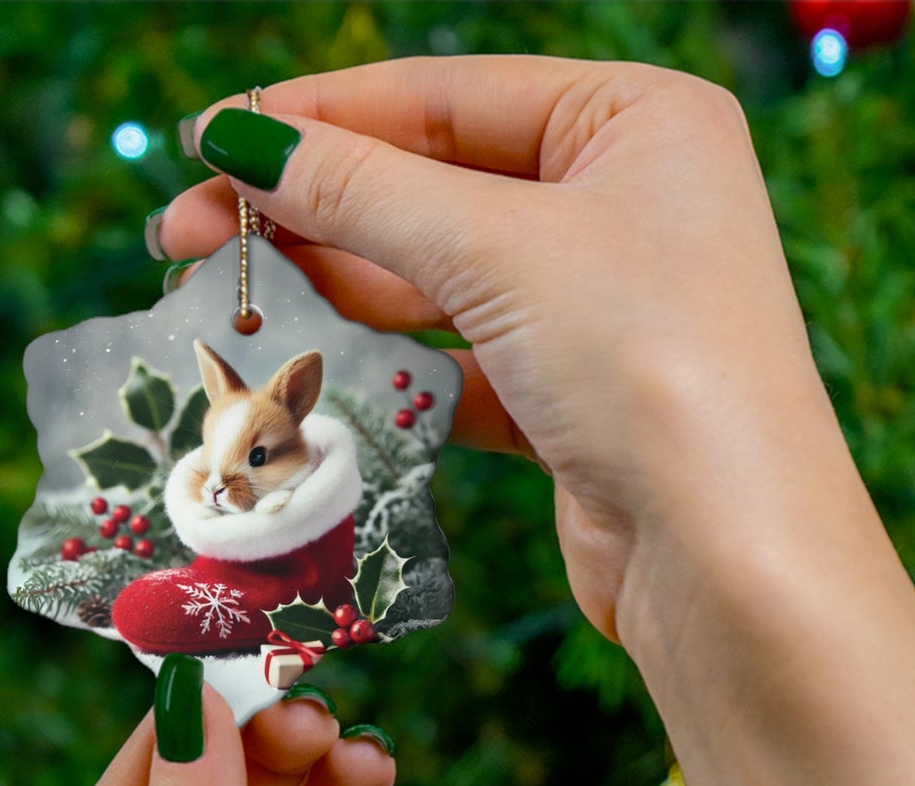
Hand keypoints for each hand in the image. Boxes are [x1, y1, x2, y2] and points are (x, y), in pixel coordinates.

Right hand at [158, 56, 844, 642]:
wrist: (727, 559)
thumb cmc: (648, 365)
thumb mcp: (499, 250)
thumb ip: (364, 191)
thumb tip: (241, 142)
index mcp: (637, 122)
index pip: (446, 98)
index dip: (318, 118)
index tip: (208, 142)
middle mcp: (626, 204)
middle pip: (435, 188)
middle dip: (313, 212)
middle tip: (187, 236)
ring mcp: (601, 307)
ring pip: (441, 281)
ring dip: (339, 292)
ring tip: (232, 301)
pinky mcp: (574, 400)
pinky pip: (461, 363)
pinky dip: (391, 369)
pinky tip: (311, 372)